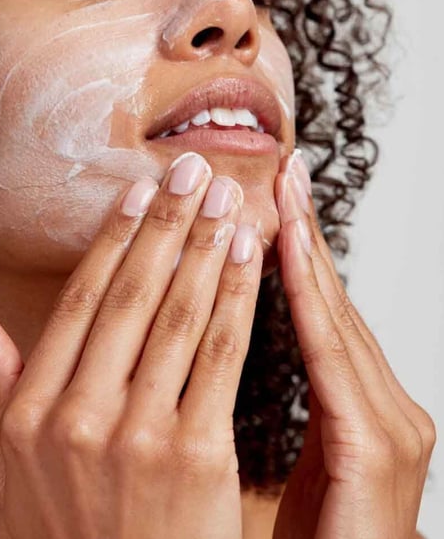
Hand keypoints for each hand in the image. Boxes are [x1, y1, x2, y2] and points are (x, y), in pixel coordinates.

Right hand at [0, 153, 262, 538]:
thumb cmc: (65, 526)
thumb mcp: (8, 458)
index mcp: (31, 408)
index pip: (80, 301)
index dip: (114, 239)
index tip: (140, 190)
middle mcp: (77, 416)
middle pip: (131, 297)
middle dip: (169, 225)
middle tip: (195, 172)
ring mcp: (138, 438)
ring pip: (177, 318)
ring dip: (207, 252)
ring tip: (228, 202)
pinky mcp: (194, 459)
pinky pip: (220, 361)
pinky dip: (238, 304)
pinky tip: (250, 262)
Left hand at [272, 152, 435, 538]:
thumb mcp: (304, 461)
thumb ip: (293, 403)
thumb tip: (239, 348)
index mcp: (366, 407)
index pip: (326, 314)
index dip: (302, 253)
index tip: (278, 198)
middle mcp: (390, 405)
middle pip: (335, 303)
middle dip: (307, 233)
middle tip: (285, 171)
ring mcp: (392, 423)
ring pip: (336, 318)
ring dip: (308, 251)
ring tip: (285, 193)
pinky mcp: (376, 445)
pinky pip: (331, 357)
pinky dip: (309, 300)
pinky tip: (289, 252)